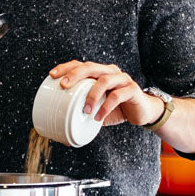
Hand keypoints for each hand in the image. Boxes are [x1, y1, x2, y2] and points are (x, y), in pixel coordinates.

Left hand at [48, 61, 164, 127]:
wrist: (143, 113)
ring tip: (84, 110)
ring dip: (91, 95)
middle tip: (63, 86)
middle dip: (75, 74)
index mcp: (100, 73)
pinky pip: (118, 95)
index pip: (80, 65)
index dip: (66, 68)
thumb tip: (62, 130)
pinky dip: (106, 106)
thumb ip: (83, 112)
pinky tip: (99, 117)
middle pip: (91, 67)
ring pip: (104, 80)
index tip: (52, 75)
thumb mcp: (97, 109)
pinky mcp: (132, 90)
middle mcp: (111, 72)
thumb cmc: (117, 109)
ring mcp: (122, 79)